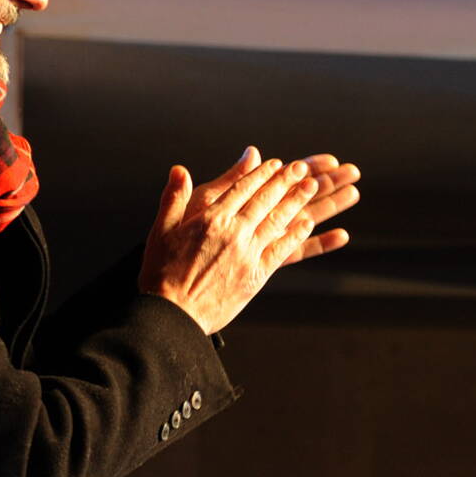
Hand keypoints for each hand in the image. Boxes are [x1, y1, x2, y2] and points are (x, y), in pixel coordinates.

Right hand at [139, 147, 360, 333]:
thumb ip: (174, 197)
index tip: (275, 163)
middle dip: (285, 181)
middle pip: (265, 200)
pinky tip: (307, 224)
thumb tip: (179, 169)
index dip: (260, 173)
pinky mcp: (257, 275)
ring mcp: (248, 253)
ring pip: (278, 220)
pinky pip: (282, 250)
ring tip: (313, 186)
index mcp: (211, 218)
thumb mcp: (162, 230)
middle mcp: (234, 232)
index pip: (241, 188)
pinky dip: (296, 234)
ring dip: (297, 201)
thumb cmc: (161, 273)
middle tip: (301, 168)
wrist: (173, 313)